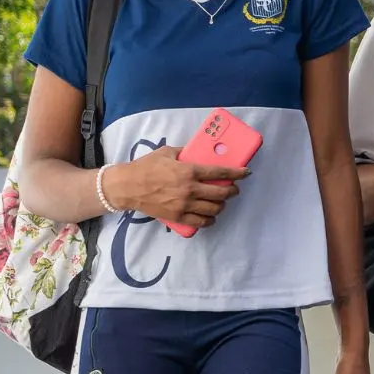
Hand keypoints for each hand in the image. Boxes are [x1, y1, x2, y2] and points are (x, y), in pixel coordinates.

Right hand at [102, 146, 247, 228]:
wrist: (126, 187)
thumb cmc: (146, 167)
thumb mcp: (167, 152)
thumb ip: (185, 152)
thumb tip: (198, 151)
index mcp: (190, 171)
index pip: (220, 172)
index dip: (237, 173)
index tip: (246, 173)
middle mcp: (190, 189)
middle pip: (221, 193)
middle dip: (232, 191)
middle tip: (233, 189)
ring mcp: (185, 205)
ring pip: (214, 209)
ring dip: (222, 205)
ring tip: (221, 202)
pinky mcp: (178, 217)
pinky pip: (201, 222)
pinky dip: (209, 220)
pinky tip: (211, 216)